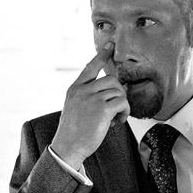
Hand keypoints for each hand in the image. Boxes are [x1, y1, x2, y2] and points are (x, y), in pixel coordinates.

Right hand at [50, 42, 130, 168]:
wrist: (68, 146)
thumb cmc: (73, 132)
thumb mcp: (74, 108)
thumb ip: (87, 97)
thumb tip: (110, 92)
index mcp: (75, 89)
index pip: (90, 67)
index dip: (102, 55)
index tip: (110, 45)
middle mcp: (83, 91)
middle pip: (111, 79)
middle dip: (119, 92)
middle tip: (117, 108)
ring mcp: (92, 99)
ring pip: (118, 91)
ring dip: (122, 105)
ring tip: (116, 118)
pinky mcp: (102, 109)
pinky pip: (122, 103)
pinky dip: (124, 113)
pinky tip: (117, 122)